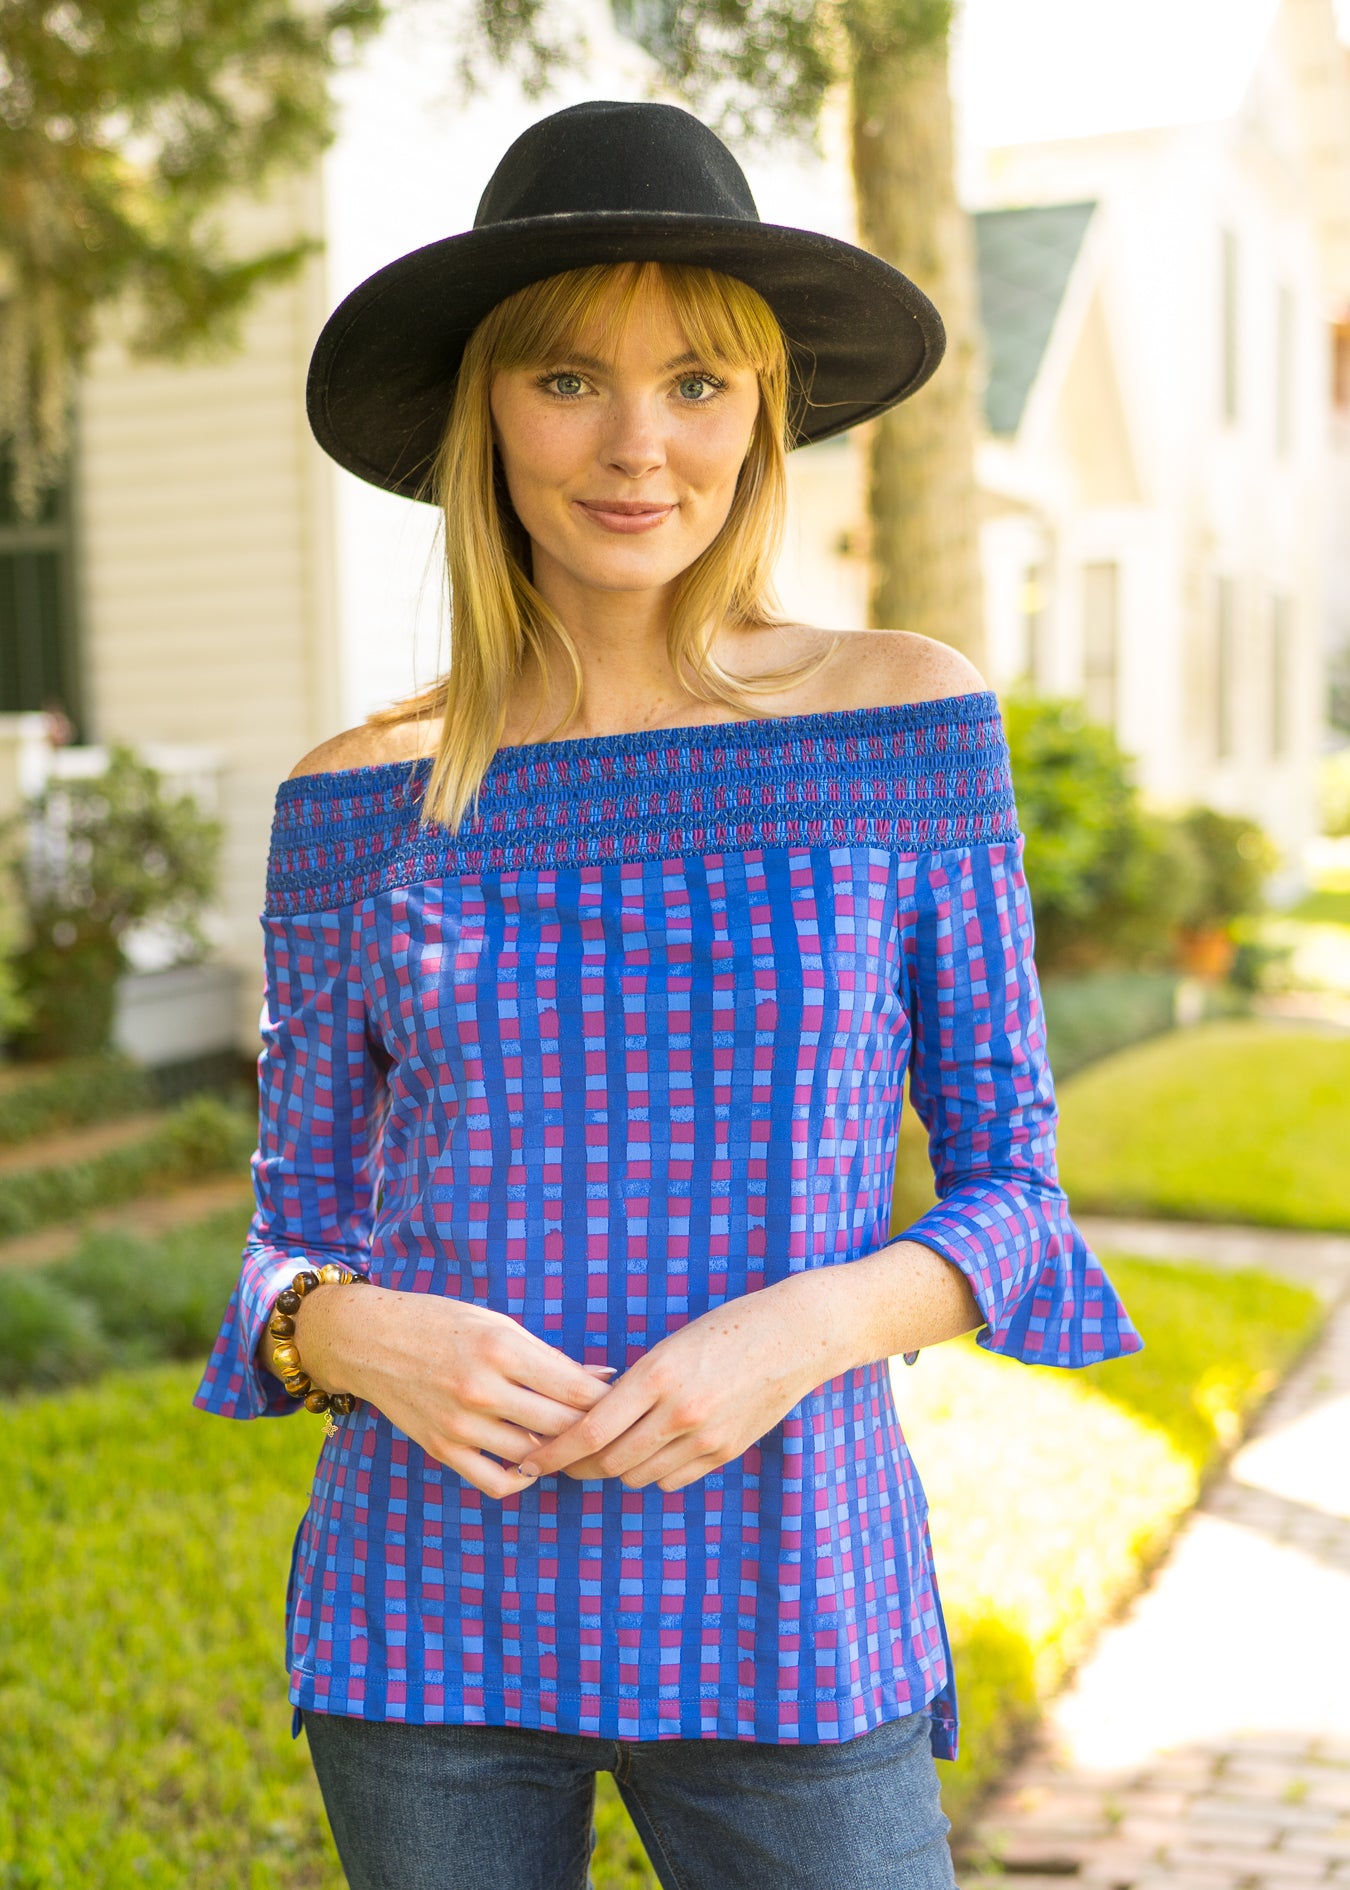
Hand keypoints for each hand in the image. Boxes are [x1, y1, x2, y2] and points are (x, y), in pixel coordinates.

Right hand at [291, 1284, 613, 1499]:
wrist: (368, 1338)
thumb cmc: (441, 1322)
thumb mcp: (497, 1323)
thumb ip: (547, 1356)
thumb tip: (601, 1377)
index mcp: (501, 1348)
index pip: (575, 1387)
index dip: (609, 1399)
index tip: (626, 1402)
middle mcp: (482, 1388)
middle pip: (562, 1424)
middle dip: (594, 1430)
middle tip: (614, 1431)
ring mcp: (460, 1423)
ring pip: (534, 1455)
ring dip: (562, 1455)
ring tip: (580, 1447)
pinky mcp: (441, 1449)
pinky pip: (496, 1481)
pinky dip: (523, 1478)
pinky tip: (534, 1464)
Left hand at [515, 1275, 840, 1493]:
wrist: (797, 1335)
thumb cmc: (728, 1328)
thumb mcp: (672, 1345)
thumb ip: (635, 1387)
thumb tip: (591, 1421)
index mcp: (659, 1375)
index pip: (591, 1430)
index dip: (554, 1451)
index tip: (530, 1458)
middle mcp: (681, 1412)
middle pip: (608, 1463)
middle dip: (576, 1467)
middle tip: (555, 1461)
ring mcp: (706, 1438)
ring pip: (637, 1475)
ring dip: (613, 1470)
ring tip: (599, 1456)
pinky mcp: (726, 1453)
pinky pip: (671, 1479)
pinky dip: (651, 1472)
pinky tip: (647, 1452)